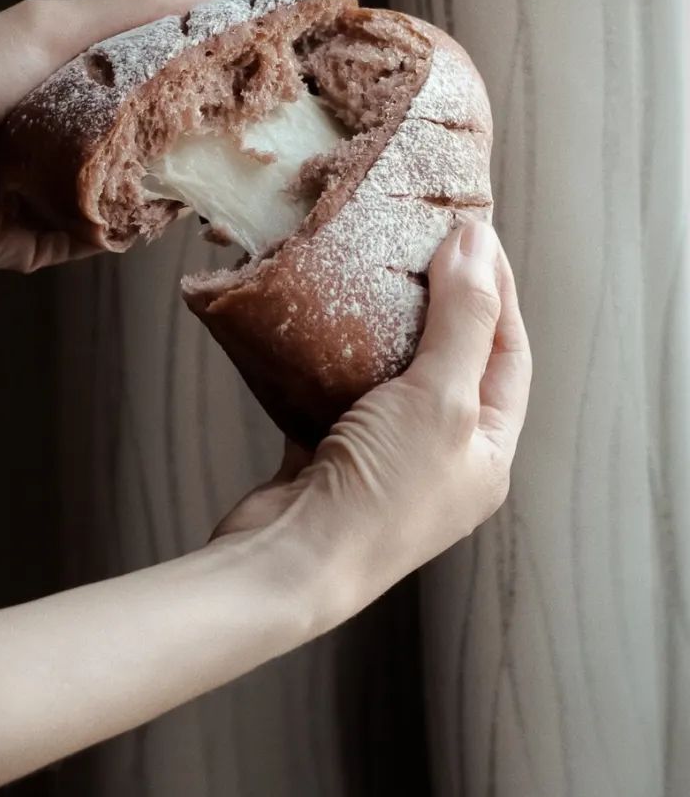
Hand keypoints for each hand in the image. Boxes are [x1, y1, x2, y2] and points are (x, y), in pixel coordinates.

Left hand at [0, 0, 232, 268]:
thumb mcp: (53, 26)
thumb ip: (134, 7)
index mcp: (83, 87)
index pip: (164, 84)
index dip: (209, 81)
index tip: (261, 74)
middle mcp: (78, 142)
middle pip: (162, 146)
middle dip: (204, 142)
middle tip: (257, 134)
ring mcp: (65, 195)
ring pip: (142, 198)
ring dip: (174, 188)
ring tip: (219, 172)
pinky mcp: (48, 243)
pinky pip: (105, 240)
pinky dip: (129, 228)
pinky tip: (156, 210)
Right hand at [214, 221, 530, 636]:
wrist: (288, 563)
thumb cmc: (379, 493)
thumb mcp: (439, 397)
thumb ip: (463, 319)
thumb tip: (477, 242)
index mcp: (486, 453)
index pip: (508, 353)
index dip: (496, 290)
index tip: (472, 233)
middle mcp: (442, 459)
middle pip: (453, 361)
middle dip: (441, 301)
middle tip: (421, 241)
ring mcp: (384, 460)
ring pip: (393, 374)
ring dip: (384, 325)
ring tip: (371, 268)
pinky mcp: (328, 456)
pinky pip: (338, 392)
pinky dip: (331, 356)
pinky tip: (320, 320)